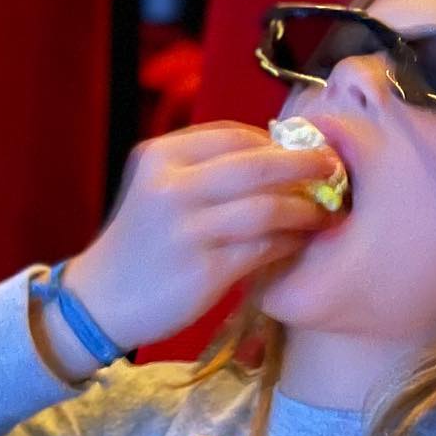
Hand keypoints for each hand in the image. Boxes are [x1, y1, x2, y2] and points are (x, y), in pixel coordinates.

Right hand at [62, 122, 343, 352]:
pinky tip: (301, 241)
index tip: (304, 149)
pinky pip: (263, 249)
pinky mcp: (203, 270)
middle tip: (335, 169)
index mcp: (161, 157)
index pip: (235, 135)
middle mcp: (172, 187)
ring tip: (326, 211)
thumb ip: (204, 169)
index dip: (277, 142)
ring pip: (267, 207)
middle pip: (258, 165)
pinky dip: (290, 242)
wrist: (100, 300)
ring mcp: (187, 230)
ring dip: (306, 207)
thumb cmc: (140, 244)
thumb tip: (276, 156)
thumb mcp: (157, 189)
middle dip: (305, 164)